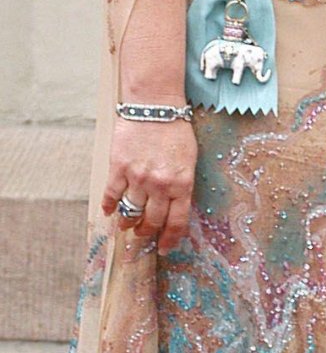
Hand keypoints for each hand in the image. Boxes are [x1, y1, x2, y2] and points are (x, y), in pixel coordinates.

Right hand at [102, 117, 196, 253]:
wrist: (154, 104)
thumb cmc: (175, 130)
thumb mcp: (189, 158)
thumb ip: (182, 184)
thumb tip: (174, 209)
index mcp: (182, 182)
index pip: (177, 222)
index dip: (170, 239)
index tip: (164, 248)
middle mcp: (161, 184)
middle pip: (152, 222)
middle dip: (146, 233)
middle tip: (142, 236)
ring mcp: (138, 177)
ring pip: (130, 214)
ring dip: (128, 223)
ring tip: (127, 225)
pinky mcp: (119, 168)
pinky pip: (111, 196)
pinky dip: (109, 207)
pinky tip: (109, 211)